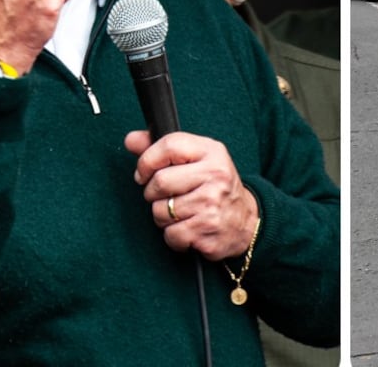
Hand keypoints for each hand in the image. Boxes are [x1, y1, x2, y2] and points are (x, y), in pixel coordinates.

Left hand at [126, 130, 258, 260]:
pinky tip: (188, 229)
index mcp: (212, 152)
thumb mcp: (196, 160)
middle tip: (166, 197)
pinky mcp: (208, 230)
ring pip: (161, 211)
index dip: (147, 161)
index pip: (169, 145)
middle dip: (153, 194)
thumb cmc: (214, 187)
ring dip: (162, 217)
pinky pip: (171, 235)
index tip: (144, 174)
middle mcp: (216, 175)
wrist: (247, 222)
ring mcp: (212, 204)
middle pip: (160, 182)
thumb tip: (131, 140)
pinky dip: (173, 236)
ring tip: (180, 213)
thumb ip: (162, 149)